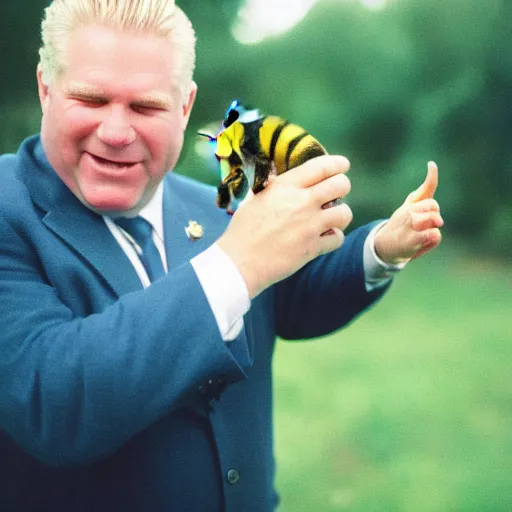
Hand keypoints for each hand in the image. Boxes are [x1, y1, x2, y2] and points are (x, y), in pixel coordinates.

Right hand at [217, 155, 352, 297]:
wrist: (240, 261)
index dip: (337, 164)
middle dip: (342, 187)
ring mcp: (309, 225)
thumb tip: (282, 180)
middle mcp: (302, 201)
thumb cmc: (243, 230)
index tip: (342, 165)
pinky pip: (338, 238)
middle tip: (337, 193)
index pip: (322, 166)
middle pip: (340, 185)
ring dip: (341, 215)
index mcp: (286, 186)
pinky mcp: (313, 247)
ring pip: (344, 213)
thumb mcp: (256, 199)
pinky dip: (334, 239)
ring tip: (332, 219)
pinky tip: (325, 239)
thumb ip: (274, 189)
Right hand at [374, 161, 443, 264]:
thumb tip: (432, 165)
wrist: (383, 247)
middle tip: (424, 226)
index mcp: (409, 205)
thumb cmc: (400, 226)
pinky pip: (434, 235)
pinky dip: (432, 240)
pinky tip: (421, 243)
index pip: (427, 189)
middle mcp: (407, 212)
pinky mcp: (411, 240)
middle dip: (434, 216)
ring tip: (421, 236)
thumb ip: (423, 190)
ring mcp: (408, 226)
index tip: (431, 165)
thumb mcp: (409, 207)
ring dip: (432, 229)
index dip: (432, 187)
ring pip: (434, 220)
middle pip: (432, 206)